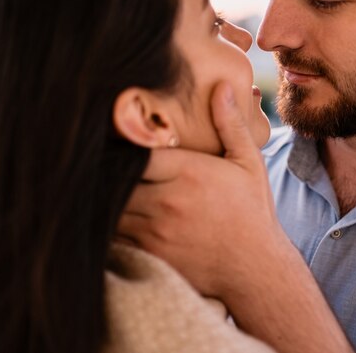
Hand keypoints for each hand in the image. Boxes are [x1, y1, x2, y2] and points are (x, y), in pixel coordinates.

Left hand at [117, 81, 288, 296]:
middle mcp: (168, 201)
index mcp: (189, 172)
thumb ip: (230, 124)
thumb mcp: (248, 163)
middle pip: (116, 176)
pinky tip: (113, 211)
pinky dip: (109, 221)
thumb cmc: (252, 211)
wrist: (255, 269)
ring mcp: (155, 231)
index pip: (136, 149)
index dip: (122, 140)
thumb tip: (221, 86)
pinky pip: (115, 234)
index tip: (117, 133)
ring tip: (103, 180)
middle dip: (109, 166)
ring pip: (110, 205)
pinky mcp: (150, 253)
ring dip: (106, 193)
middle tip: (100, 155)